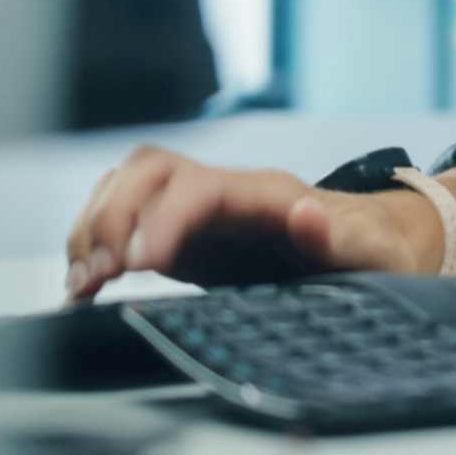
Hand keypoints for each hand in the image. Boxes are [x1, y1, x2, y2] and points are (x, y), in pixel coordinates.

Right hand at [63, 146, 430, 302]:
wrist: (369, 245)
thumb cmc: (374, 251)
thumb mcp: (374, 254)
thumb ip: (341, 238)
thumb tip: (307, 214)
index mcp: (265, 194)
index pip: (198, 188)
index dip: (160, 219)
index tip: (135, 264)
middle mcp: (224, 189)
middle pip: (149, 171)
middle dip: (112, 215)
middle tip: (97, 275)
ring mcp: (199, 207)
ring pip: (127, 185)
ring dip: (94, 226)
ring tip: (82, 281)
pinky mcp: (183, 233)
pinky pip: (124, 216)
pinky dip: (94, 242)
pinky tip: (82, 283)